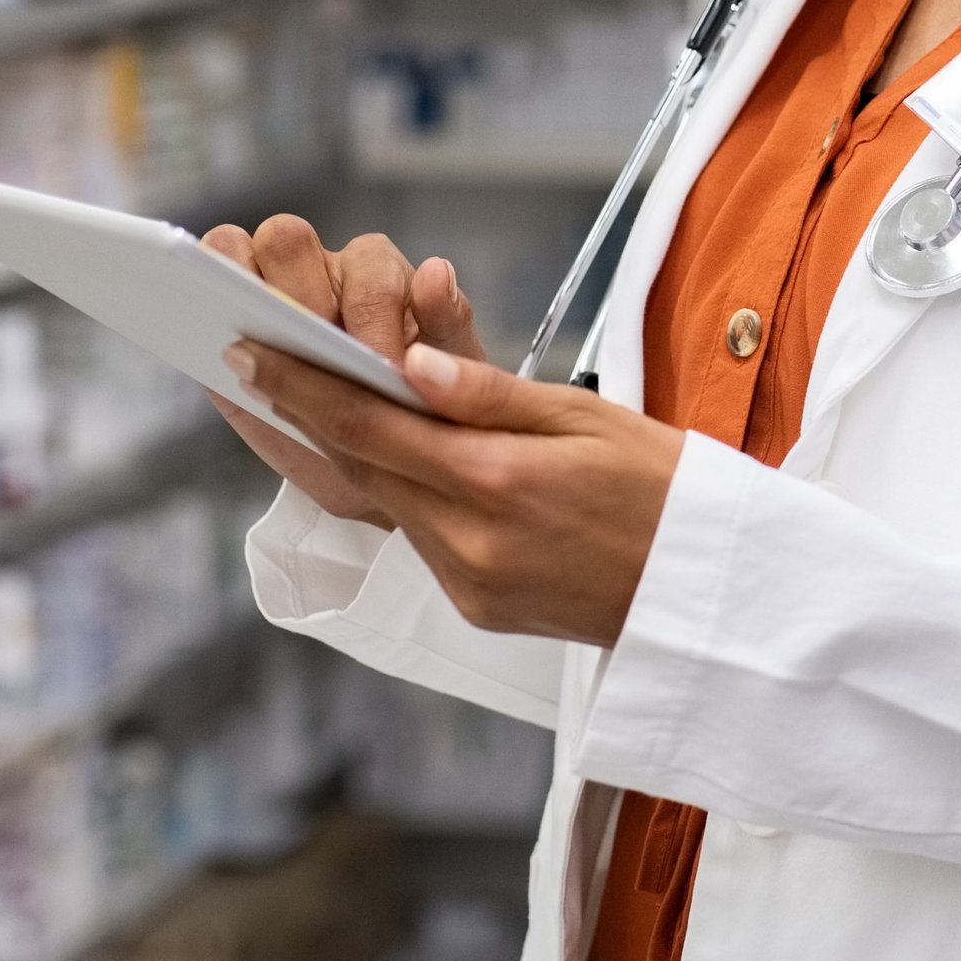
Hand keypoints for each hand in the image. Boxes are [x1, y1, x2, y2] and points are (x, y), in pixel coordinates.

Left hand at [198, 215, 686, 646]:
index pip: (372, 427)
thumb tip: (407, 362)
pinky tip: (399, 460)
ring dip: (354, 453)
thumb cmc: (667, 488)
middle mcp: (470, 544)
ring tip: (319, 399)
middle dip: (309, 414)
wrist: (711, 596)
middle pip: (363, 467)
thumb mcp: (589, 418)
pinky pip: (420, 538)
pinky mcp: (477, 609)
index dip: (302, 386)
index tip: (249, 352)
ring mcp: (470, 585)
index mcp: (498, 483)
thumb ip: (489, 393)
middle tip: (260, 363)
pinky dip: (403, 494)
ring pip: (387, 503)